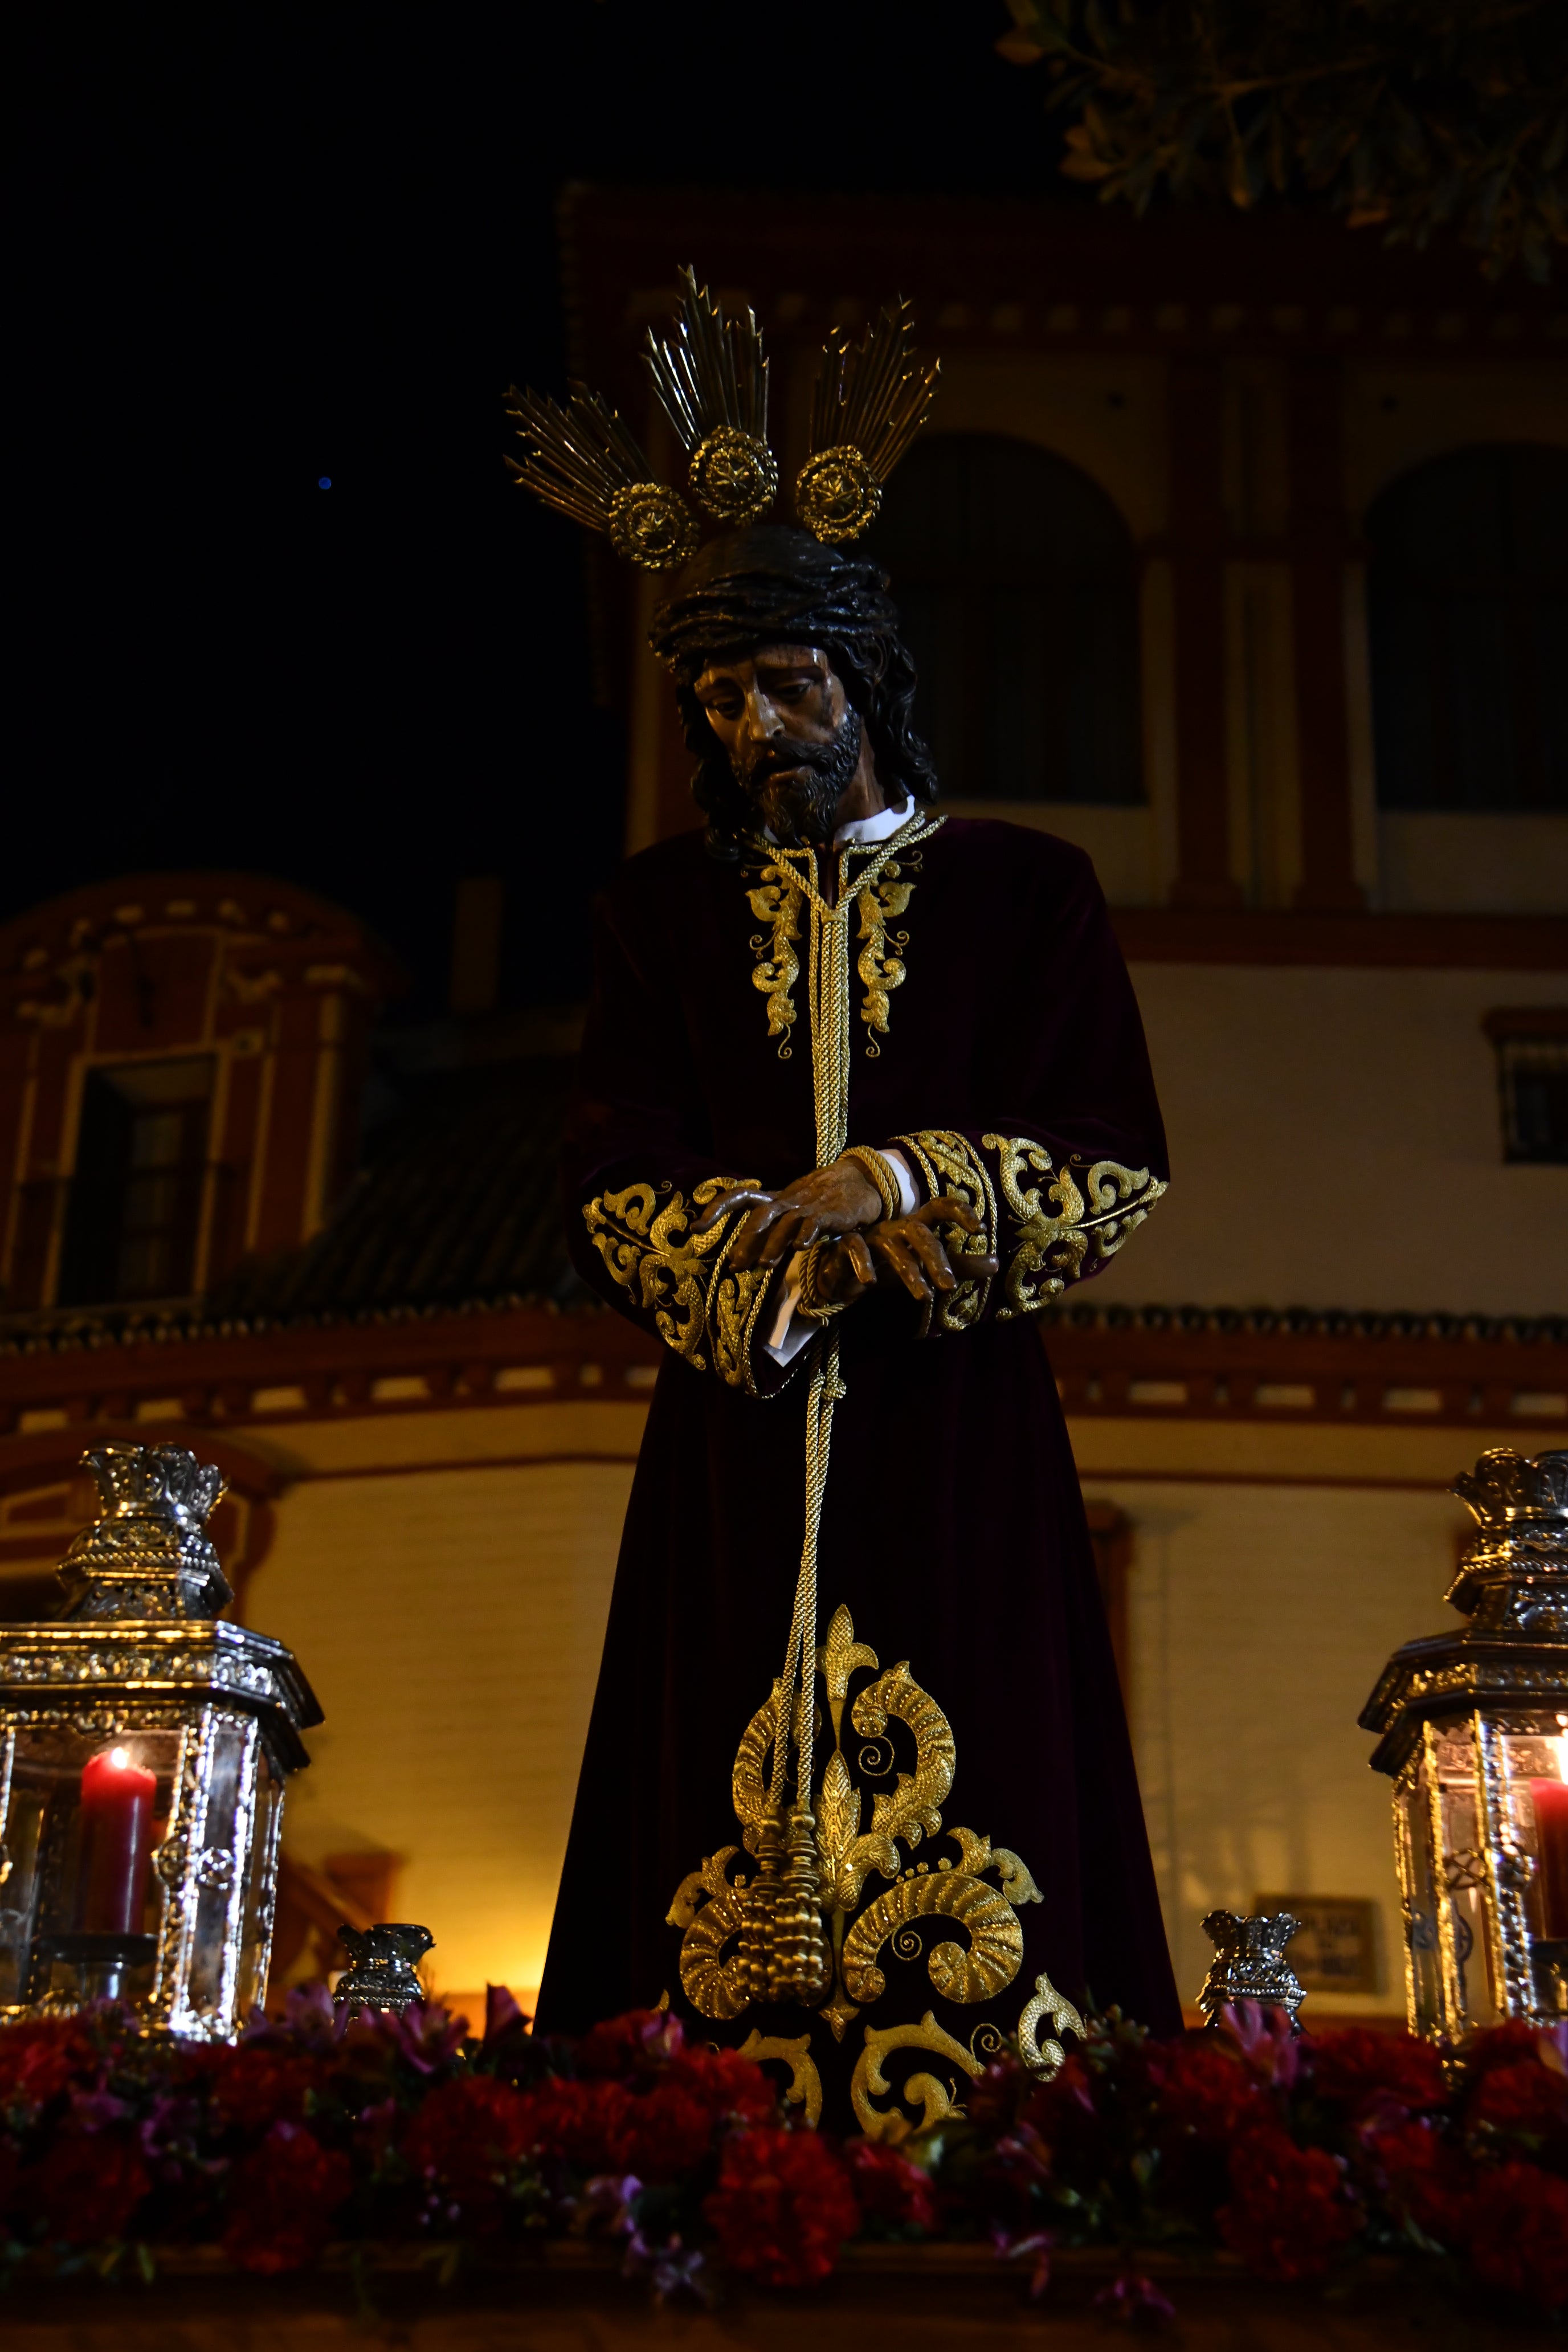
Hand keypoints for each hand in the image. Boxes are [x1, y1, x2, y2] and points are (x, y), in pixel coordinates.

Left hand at [695, 1158, 883, 1270]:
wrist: (862, 1180)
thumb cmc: (825, 1201)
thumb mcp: (796, 1210)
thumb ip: (775, 1229)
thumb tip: (748, 1254)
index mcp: (777, 1199)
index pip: (739, 1198)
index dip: (716, 1210)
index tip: (695, 1230)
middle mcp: (788, 1201)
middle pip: (761, 1216)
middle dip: (747, 1240)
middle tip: (736, 1266)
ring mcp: (808, 1206)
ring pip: (785, 1223)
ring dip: (774, 1244)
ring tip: (764, 1265)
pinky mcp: (830, 1213)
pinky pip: (815, 1223)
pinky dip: (807, 1233)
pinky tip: (801, 1247)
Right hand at [807, 1198, 998, 1309]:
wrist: (841, 1276)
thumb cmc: (888, 1268)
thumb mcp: (926, 1268)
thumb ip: (960, 1266)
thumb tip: (996, 1263)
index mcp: (916, 1226)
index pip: (940, 1208)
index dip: (959, 1211)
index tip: (979, 1228)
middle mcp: (896, 1227)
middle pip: (920, 1232)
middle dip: (936, 1258)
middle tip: (950, 1286)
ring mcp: (871, 1236)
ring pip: (893, 1247)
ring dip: (909, 1271)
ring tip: (924, 1297)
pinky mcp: (846, 1247)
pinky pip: (855, 1248)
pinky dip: (863, 1264)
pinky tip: (870, 1283)